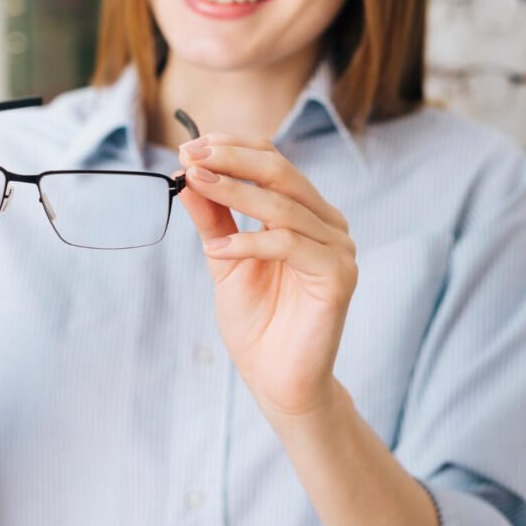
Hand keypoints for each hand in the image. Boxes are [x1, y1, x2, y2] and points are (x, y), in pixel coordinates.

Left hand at [176, 133, 357, 416]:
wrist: (276, 378)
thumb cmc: (256, 320)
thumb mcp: (224, 258)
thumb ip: (213, 217)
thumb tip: (186, 173)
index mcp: (305, 213)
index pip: (273, 161)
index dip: (233, 148)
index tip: (189, 146)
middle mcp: (327, 224)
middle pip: (281, 173)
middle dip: (231, 160)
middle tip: (191, 157)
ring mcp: (338, 248)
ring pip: (283, 206)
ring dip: (233, 192)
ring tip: (194, 185)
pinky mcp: (339, 276)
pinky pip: (290, 244)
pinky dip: (249, 243)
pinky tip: (216, 251)